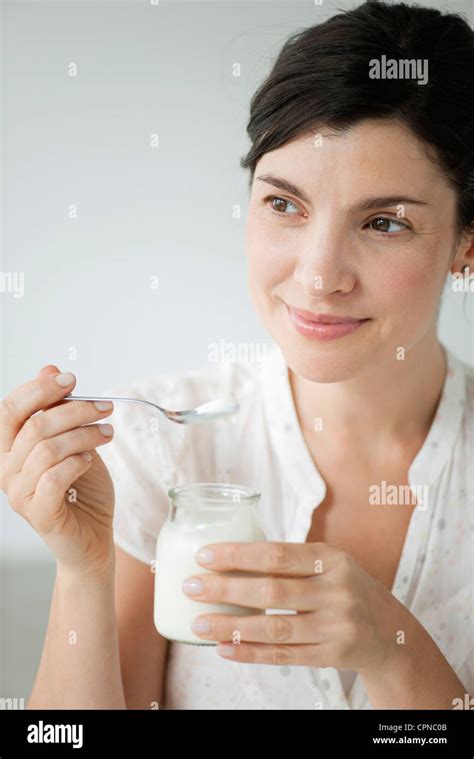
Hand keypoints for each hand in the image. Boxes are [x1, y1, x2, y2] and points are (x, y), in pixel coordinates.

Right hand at [0, 365, 115, 578]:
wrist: (93, 537)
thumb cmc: (82, 488)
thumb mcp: (74, 441)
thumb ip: (58, 410)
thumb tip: (49, 368)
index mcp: (8, 449)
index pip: (10, 410)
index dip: (39, 389)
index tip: (72, 380)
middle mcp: (6, 470)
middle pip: (33, 426)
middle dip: (73, 410)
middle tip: (104, 408)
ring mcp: (19, 494)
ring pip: (47, 450)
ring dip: (83, 435)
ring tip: (107, 433)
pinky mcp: (39, 514)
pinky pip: (53, 478)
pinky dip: (76, 462)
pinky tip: (91, 460)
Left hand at [183, 541, 409, 672]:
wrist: (391, 632)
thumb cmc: (346, 587)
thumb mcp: (330, 563)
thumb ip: (291, 559)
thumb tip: (229, 554)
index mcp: (332, 559)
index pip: (277, 554)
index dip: (237, 555)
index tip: (204, 556)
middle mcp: (336, 591)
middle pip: (271, 591)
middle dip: (225, 589)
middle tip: (190, 586)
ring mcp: (336, 627)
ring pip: (273, 628)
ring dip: (230, 626)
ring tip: (198, 623)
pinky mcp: (332, 656)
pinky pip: (284, 656)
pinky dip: (250, 653)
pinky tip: (224, 649)